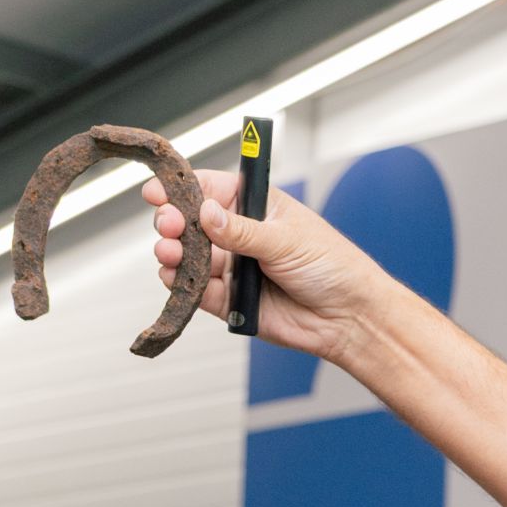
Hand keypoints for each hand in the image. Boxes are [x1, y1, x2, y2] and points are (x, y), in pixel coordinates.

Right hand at [144, 170, 395, 366]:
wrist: (348, 318)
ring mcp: (231, 266)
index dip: (181, 188)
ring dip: (172, 253)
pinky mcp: (228, 299)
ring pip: (187, 256)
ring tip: (170, 252)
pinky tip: (176, 277)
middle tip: (168, 225)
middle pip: (190, 222)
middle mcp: (238, 234)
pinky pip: (195, 289)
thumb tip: (205, 212)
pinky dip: (182, 284)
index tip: (158, 191)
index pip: (210, 188)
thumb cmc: (332, 268)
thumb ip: (242, 230)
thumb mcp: (287, 239)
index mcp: (256, 207)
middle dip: (172, 222)